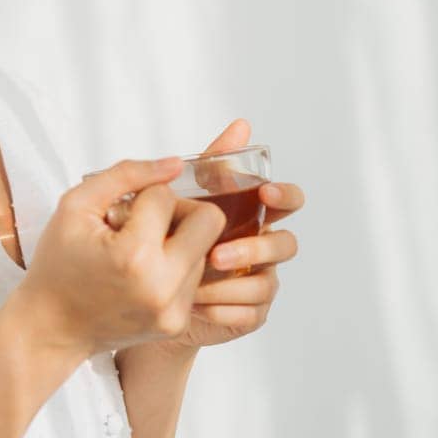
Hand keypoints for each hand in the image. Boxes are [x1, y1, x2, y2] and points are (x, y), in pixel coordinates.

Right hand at [14, 157, 225, 358]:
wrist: (51, 327)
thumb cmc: (57, 264)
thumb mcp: (75, 206)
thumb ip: (126, 174)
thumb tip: (175, 164)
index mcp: (135, 255)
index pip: (165, 197)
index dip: (141, 195)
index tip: (117, 213)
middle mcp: (163, 286)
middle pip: (210, 221)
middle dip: (180, 211)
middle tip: (148, 220)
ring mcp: (174, 309)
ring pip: (205, 249)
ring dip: (177, 241)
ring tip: (138, 251)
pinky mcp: (178, 322)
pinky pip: (195, 277)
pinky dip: (174, 267)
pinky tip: (143, 273)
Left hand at [165, 118, 303, 349]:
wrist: (147, 289)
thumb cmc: (174, 232)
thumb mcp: (189, 195)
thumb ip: (214, 163)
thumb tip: (242, 124)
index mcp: (256, 215)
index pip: (289, 201)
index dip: (286, 195)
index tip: (265, 192)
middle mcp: (265, 247)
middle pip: (286, 244)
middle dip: (256, 248)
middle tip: (216, 254)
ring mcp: (261, 281)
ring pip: (266, 283)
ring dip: (232, 283)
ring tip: (195, 284)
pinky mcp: (250, 313)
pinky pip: (250, 313)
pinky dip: (222, 308)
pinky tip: (196, 304)